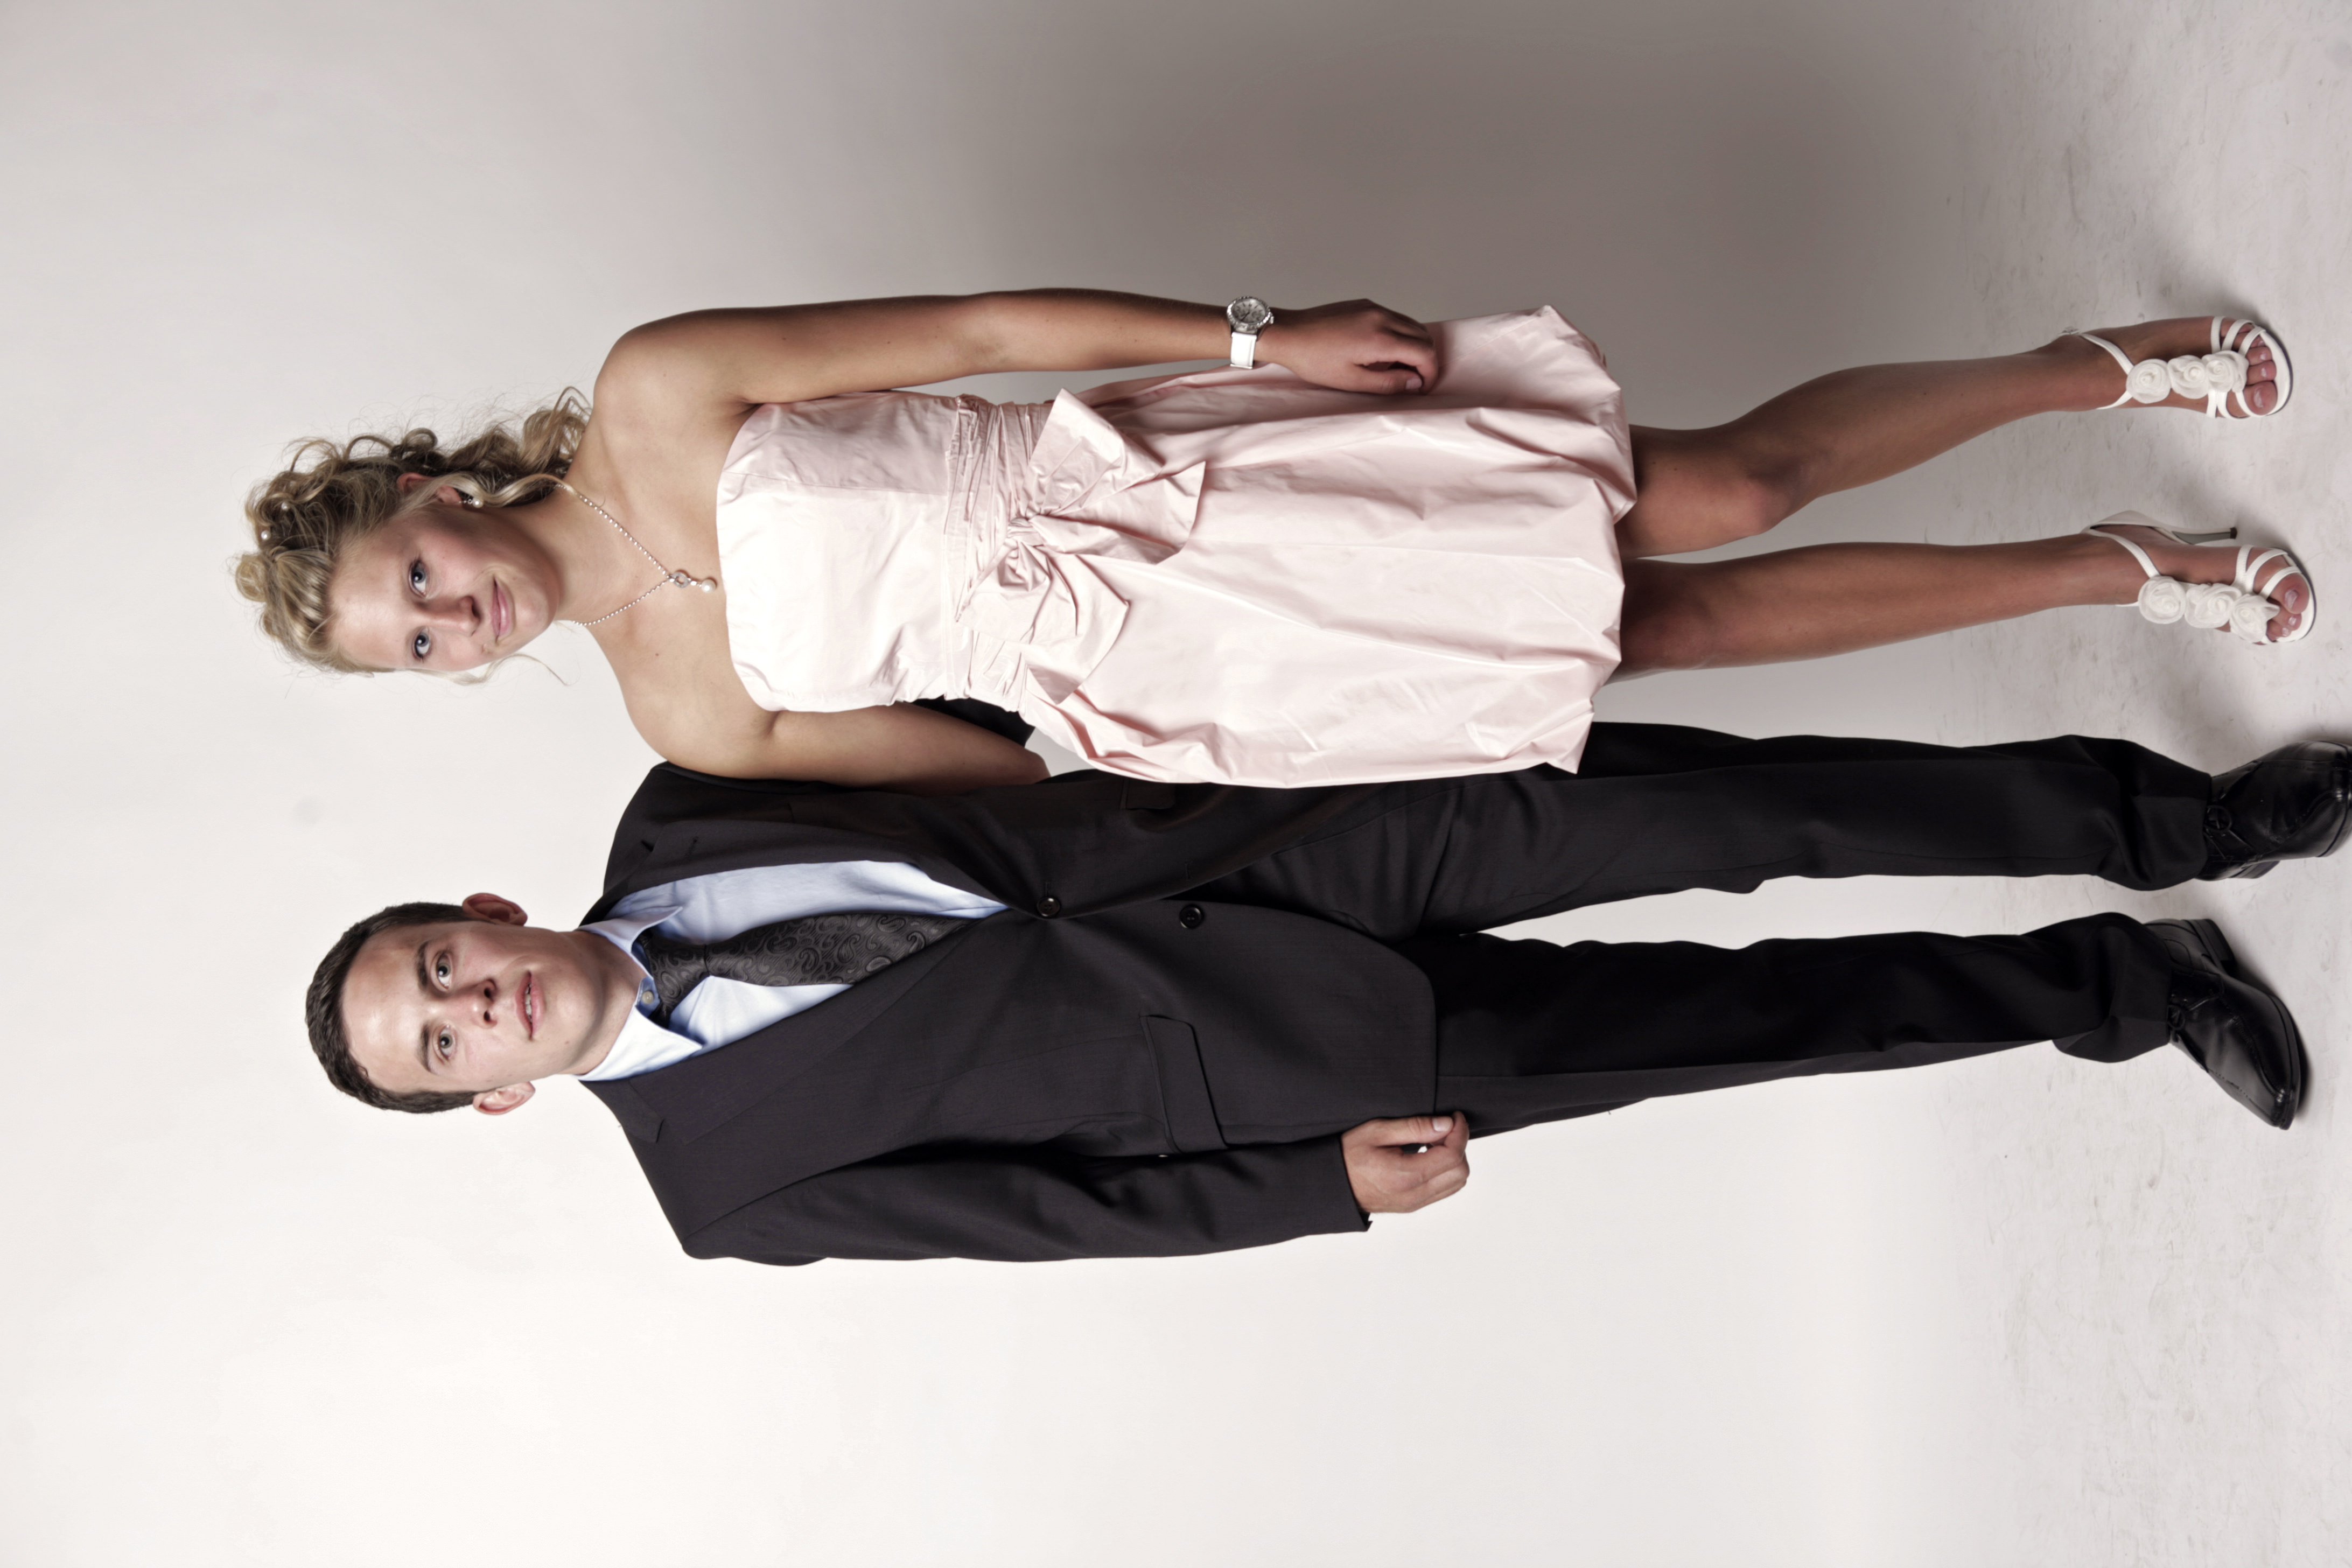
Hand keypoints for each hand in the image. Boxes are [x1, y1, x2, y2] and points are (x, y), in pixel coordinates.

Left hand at [1258, 300, 1437, 394]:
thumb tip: (1415, 383)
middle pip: (1424, 336)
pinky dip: (1400, 334)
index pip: (1425, 352)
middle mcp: (1382, 317)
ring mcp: (1374, 308)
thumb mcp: (1352, 381)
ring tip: (1396, 368)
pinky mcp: (1366, 304)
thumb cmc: (1314, 359)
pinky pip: (1395, 318)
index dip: (1430, 373)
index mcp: (1380, 338)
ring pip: (1412, 325)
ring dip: (1414, 346)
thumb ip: (1389, 383)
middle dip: (1425, 360)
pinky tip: (1383, 352)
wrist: (1289, 334)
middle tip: (1412, 380)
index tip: (1422, 387)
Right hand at [1343, 1112, 1469, 1213]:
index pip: (1452, 1156)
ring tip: (1435, 1141)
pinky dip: (1446, 1170)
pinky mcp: (1414, 1205)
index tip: (1454, 1117)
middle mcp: (1414, 1195)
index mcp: (1405, 1176)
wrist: (1332, 1184)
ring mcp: (1415, 1203)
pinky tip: (1429, 1155)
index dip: (1459, 1133)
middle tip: (1443, 1127)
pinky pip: (1445, 1189)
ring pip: (1456, 1182)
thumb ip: (1413, 1127)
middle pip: (1460, 1171)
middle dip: (1458, 1145)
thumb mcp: (1376, 1131)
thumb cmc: (1348, 1155)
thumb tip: (1445, 1124)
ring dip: (1454, 1159)